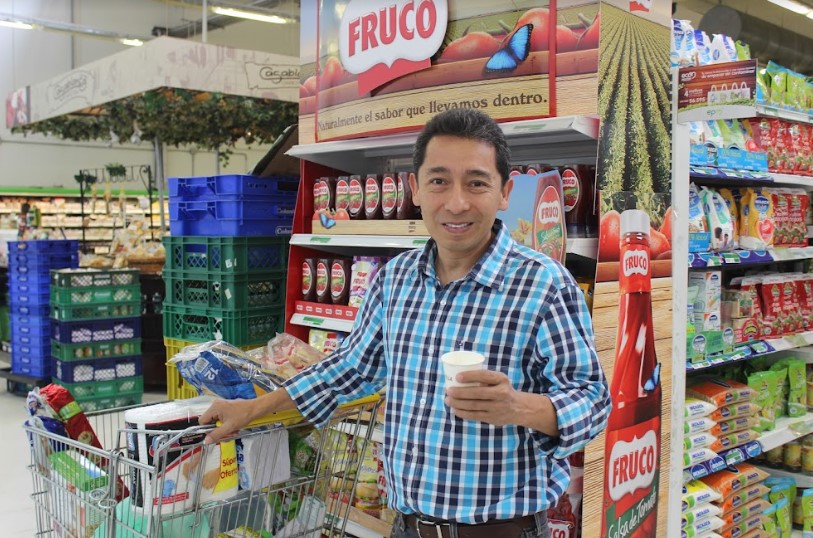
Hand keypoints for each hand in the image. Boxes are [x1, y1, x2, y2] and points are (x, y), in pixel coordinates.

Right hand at [199, 398, 256, 444]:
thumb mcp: (229, 427)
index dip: (207, 430)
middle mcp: (215, 405)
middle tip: (227, 433)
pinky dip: (226, 424)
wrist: (255, 408)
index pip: (202, 421)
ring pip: (216, 422)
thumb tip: (205, 441)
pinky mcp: (225, 408)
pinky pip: (221, 419)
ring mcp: (221, 406)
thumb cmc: (243, 416)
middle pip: (209, 422)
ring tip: (233, 430)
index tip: (215, 435)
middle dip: (217, 430)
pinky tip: (234, 427)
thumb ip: (216, 434)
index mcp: (214, 407)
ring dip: (223, 428)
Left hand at [444, 370, 558, 434]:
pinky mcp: (493, 418)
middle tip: (448, 391)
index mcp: (502, 379)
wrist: (518, 408)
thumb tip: (457, 375)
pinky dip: (463, 413)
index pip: (485, 376)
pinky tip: (455, 410)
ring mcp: (497, 407)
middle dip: (460, 392)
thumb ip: (484, 378)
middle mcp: (501, 393)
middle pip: (477, 393)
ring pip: (474, 406)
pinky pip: (475, 416)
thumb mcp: (498, 380)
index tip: (457, 377)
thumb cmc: (501, 389)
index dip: (470, 376)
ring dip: (458, 403)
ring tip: (448, 400)